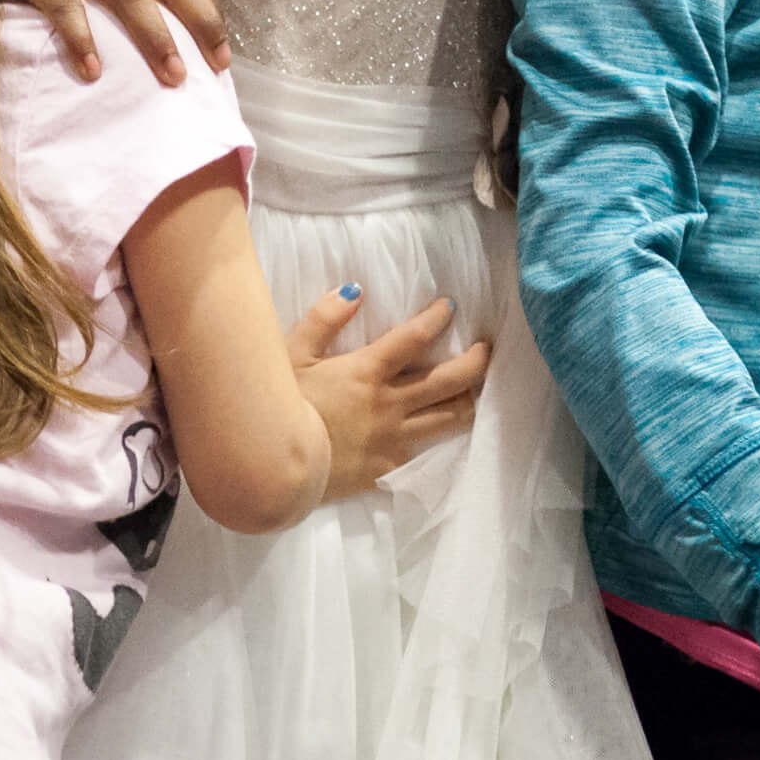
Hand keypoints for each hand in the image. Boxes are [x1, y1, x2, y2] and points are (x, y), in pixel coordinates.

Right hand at [286, 285, 491, 499]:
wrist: (274, 470)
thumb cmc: (278, 408)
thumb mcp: (291, 355)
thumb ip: (322, 319)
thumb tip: (354, 290)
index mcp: (367, 372)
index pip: (414, 338)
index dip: (437, 319)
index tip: (450, 307)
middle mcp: (390, 403)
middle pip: (450, 380)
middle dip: (475, 362)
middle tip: (485, 350)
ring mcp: (394, 438)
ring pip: (450, 418)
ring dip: (469, 399)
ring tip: (476, 389)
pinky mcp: (390, 466)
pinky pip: (427, 447)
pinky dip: (442, 433)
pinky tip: (446, 426)